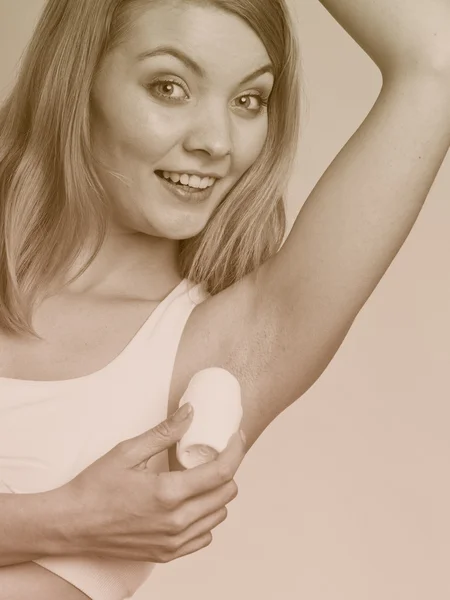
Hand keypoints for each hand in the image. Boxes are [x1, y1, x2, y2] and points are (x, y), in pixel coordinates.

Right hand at [56, 404, 245, 562]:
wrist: (72, 524)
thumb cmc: (95, 487)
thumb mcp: (128, 451)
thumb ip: (164, 432)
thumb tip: (191, 412)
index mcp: (168, 493)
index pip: (222, 472)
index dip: (236, 450)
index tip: (236, 436)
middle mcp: (176, 522)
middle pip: (226, 493)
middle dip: (228, 469)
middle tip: (216, 453)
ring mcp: (173, 542)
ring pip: (218, 515)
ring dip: (218, 493)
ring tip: (201, 476)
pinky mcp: (167, 554)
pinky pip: (204, 537)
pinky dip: (206, 517)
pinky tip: (191, 502)